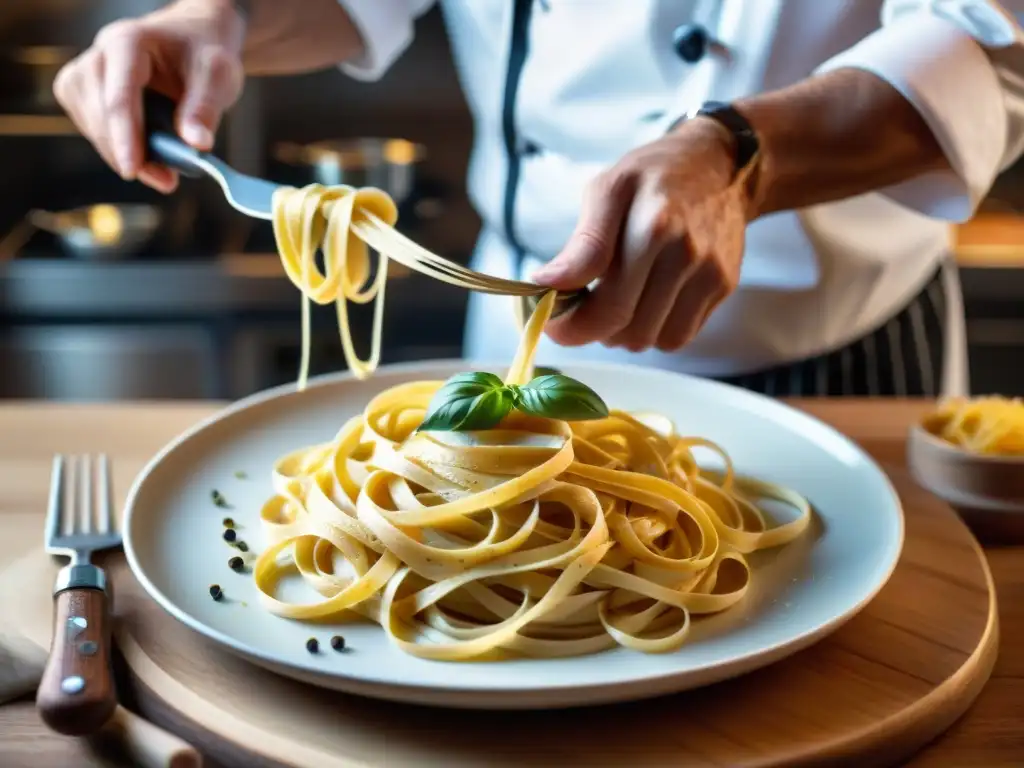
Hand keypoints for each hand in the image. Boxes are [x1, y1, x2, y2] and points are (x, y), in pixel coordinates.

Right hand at [53, 0, 245, 192]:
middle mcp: (99, 55)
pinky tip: (148, 154)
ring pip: (91, 125)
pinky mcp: (86, 94)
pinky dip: (119, 149)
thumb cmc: (204, 53)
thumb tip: (197, 145)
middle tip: (166, 181)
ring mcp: (87, 74)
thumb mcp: (218, 75)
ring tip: (164, 171)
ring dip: (124, 154)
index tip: (132, 170)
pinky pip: (93, 130)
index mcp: (127, 43)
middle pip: (99, 114)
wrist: (193, 40)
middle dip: (128, 152)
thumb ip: (205, 109)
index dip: (123, 136)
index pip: (118, 96)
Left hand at [532, 118, 753, 352]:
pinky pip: (678, 336)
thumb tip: (546, 284)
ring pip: (651, 340)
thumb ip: (582, 244)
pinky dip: (654, 330)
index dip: (572, 326)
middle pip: (627, 329)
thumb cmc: (652, 176)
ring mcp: (710, 274)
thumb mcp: (607, 190)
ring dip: (624, 332)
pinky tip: (645, 300)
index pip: (607, 307)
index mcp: (653, 227)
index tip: (552, 321)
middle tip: (581, 307)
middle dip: (593, 328)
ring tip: (616, 299)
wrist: (718, 165)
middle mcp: (686, 255)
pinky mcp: (724, 287)